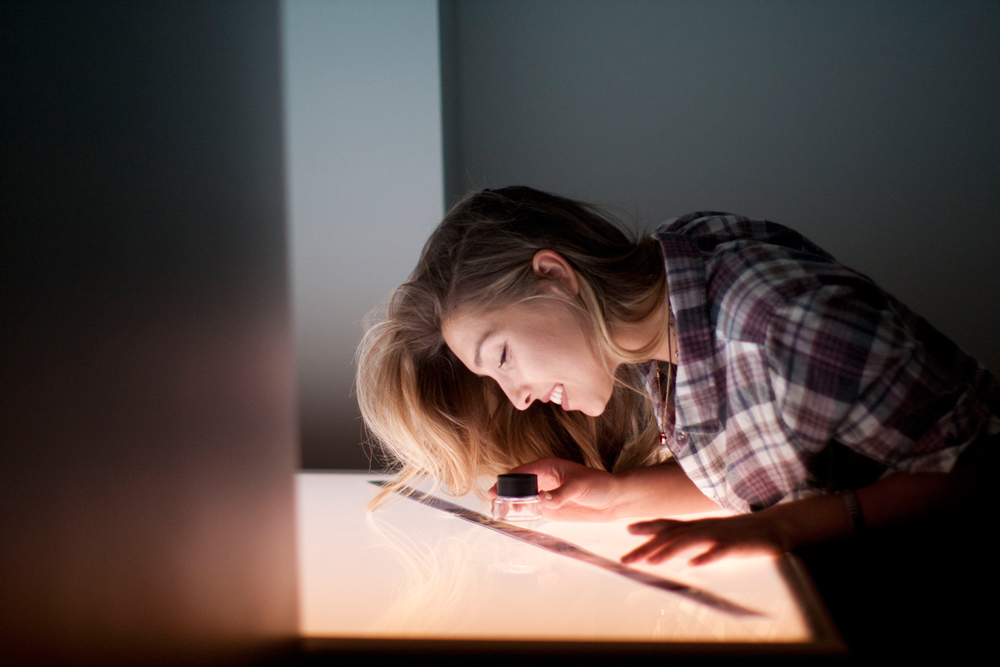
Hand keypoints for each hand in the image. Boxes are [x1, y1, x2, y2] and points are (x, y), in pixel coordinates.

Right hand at [490, 457, 622, 520]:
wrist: (613, 500)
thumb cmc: (599, 485)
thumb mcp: (579, 487)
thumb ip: (559, 494)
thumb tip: (541, 500)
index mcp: (548, 466)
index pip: (522, 471)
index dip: (507, 480)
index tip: (496, 489)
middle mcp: (543, 479)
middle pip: (518, 485)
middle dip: (505, 491)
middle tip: (494, 501)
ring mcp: (545, 494)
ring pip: (521, 498)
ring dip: (510, 503)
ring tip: (500, 511)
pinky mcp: (550, 509)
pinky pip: (531, 510)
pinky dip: (521, 513)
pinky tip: (514, 518)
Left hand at [621, 514, 783, 565]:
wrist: (775, 526)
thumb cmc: (742, 533)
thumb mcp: (713, 533)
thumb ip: (695, 538)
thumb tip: (675, 547)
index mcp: (698, 526)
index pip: (668, 525)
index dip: (648, 527)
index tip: (628, 530)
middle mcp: (703, 528)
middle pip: (670, 536)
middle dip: (647, 547)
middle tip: (626, 559)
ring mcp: (718, 535)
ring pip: (689, 541)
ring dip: (668, 551)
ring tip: (651, 561)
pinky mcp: (735, 545)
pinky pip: (718, 551)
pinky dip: (705, 557)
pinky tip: (694, 564)